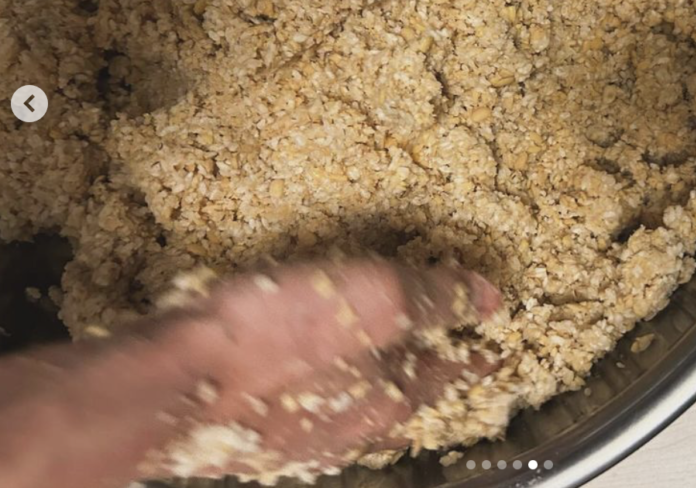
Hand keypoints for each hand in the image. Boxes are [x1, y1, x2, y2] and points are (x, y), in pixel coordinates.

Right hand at [0, 260, 501, 487]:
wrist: (162, 389)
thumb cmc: (268, 340)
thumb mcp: (369, 300)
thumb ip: (430, 297)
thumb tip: (489, 296)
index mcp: (393, 394)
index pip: (456, 369)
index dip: (480, 349)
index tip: (499, 345)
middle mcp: (358, 424)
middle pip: (414, 394)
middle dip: (436, 371)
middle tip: (452, 351)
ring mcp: (309, 434)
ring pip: (367, 403)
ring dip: (388, 379)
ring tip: (396, 361)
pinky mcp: (263, 429)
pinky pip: (321, 406)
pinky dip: (338, 384)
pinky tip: (321, 376)